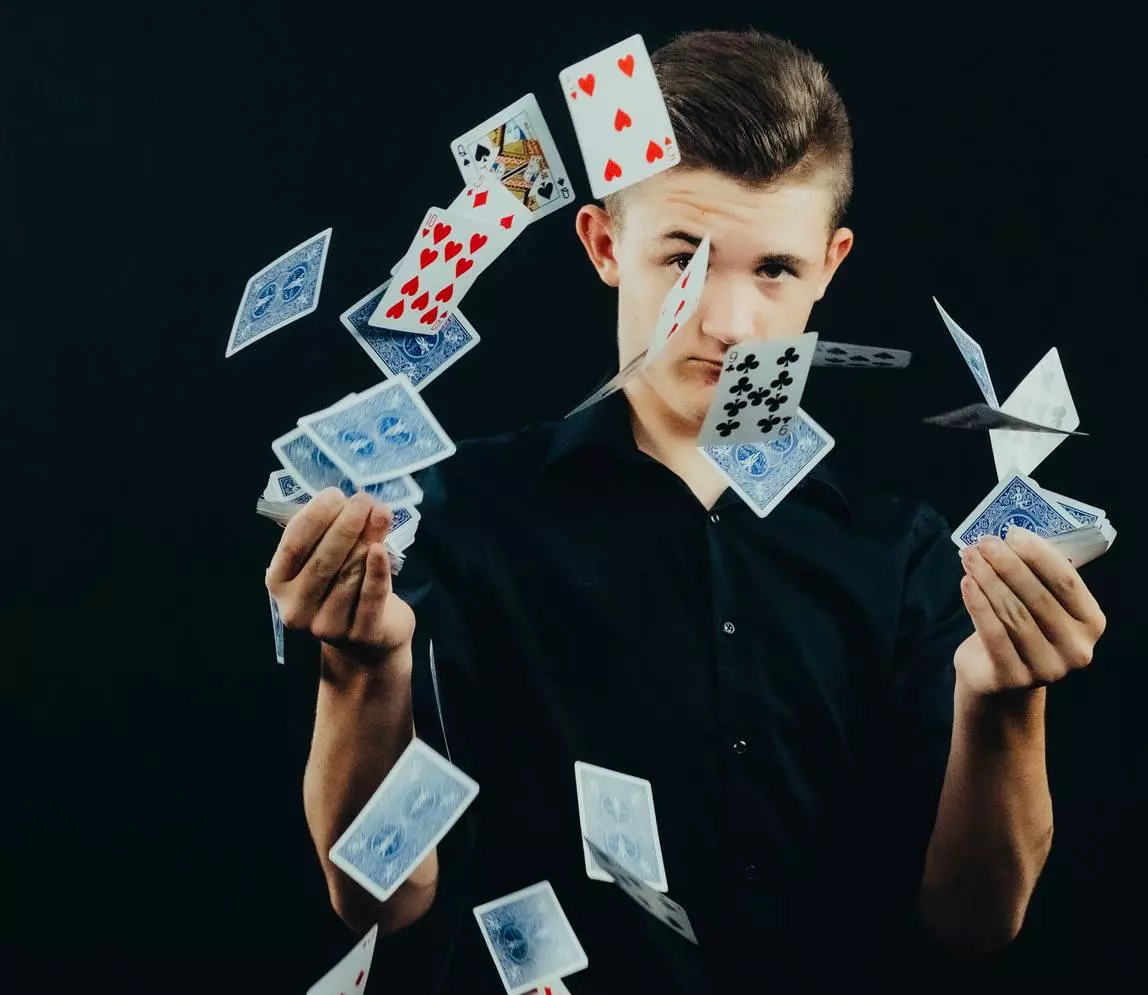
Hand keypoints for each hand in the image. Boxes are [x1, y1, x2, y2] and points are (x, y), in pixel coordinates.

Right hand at [265, 487, 415, 665]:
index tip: (335, 494)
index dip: (314, 517)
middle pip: (322, 560)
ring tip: (380, 514)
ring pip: (348, 575)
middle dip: (345, 525)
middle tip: (364, 500)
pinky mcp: (360, 634)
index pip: (293, 545)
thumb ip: (334, 534)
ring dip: (366, 540)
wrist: (367, 638)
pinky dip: (377, 570)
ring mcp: (326, 625)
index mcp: (279, 583)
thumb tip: (354, 501)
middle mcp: (296, 607)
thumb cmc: (343, 587)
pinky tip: (382, 548)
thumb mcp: (330, 560)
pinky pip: (370, 596)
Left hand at [954, 526, 1106, 696]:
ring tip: (969, 557)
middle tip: (985, 543)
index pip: (1067, 582)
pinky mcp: (1014, 678)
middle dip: (1007, 564)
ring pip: (1013, 614)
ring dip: (988, 579)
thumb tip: (1008, 539)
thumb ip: (1035, 576)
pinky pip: (993, 633)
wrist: (1002, 677)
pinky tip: (966, 583)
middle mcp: (1076, 649)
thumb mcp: (1038, 603)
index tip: (1012, 533)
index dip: (1038, 555)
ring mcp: (1047, 668)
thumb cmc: (1022, 627)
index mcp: (1091, 623)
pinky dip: (977, 604)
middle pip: (1037, 596)